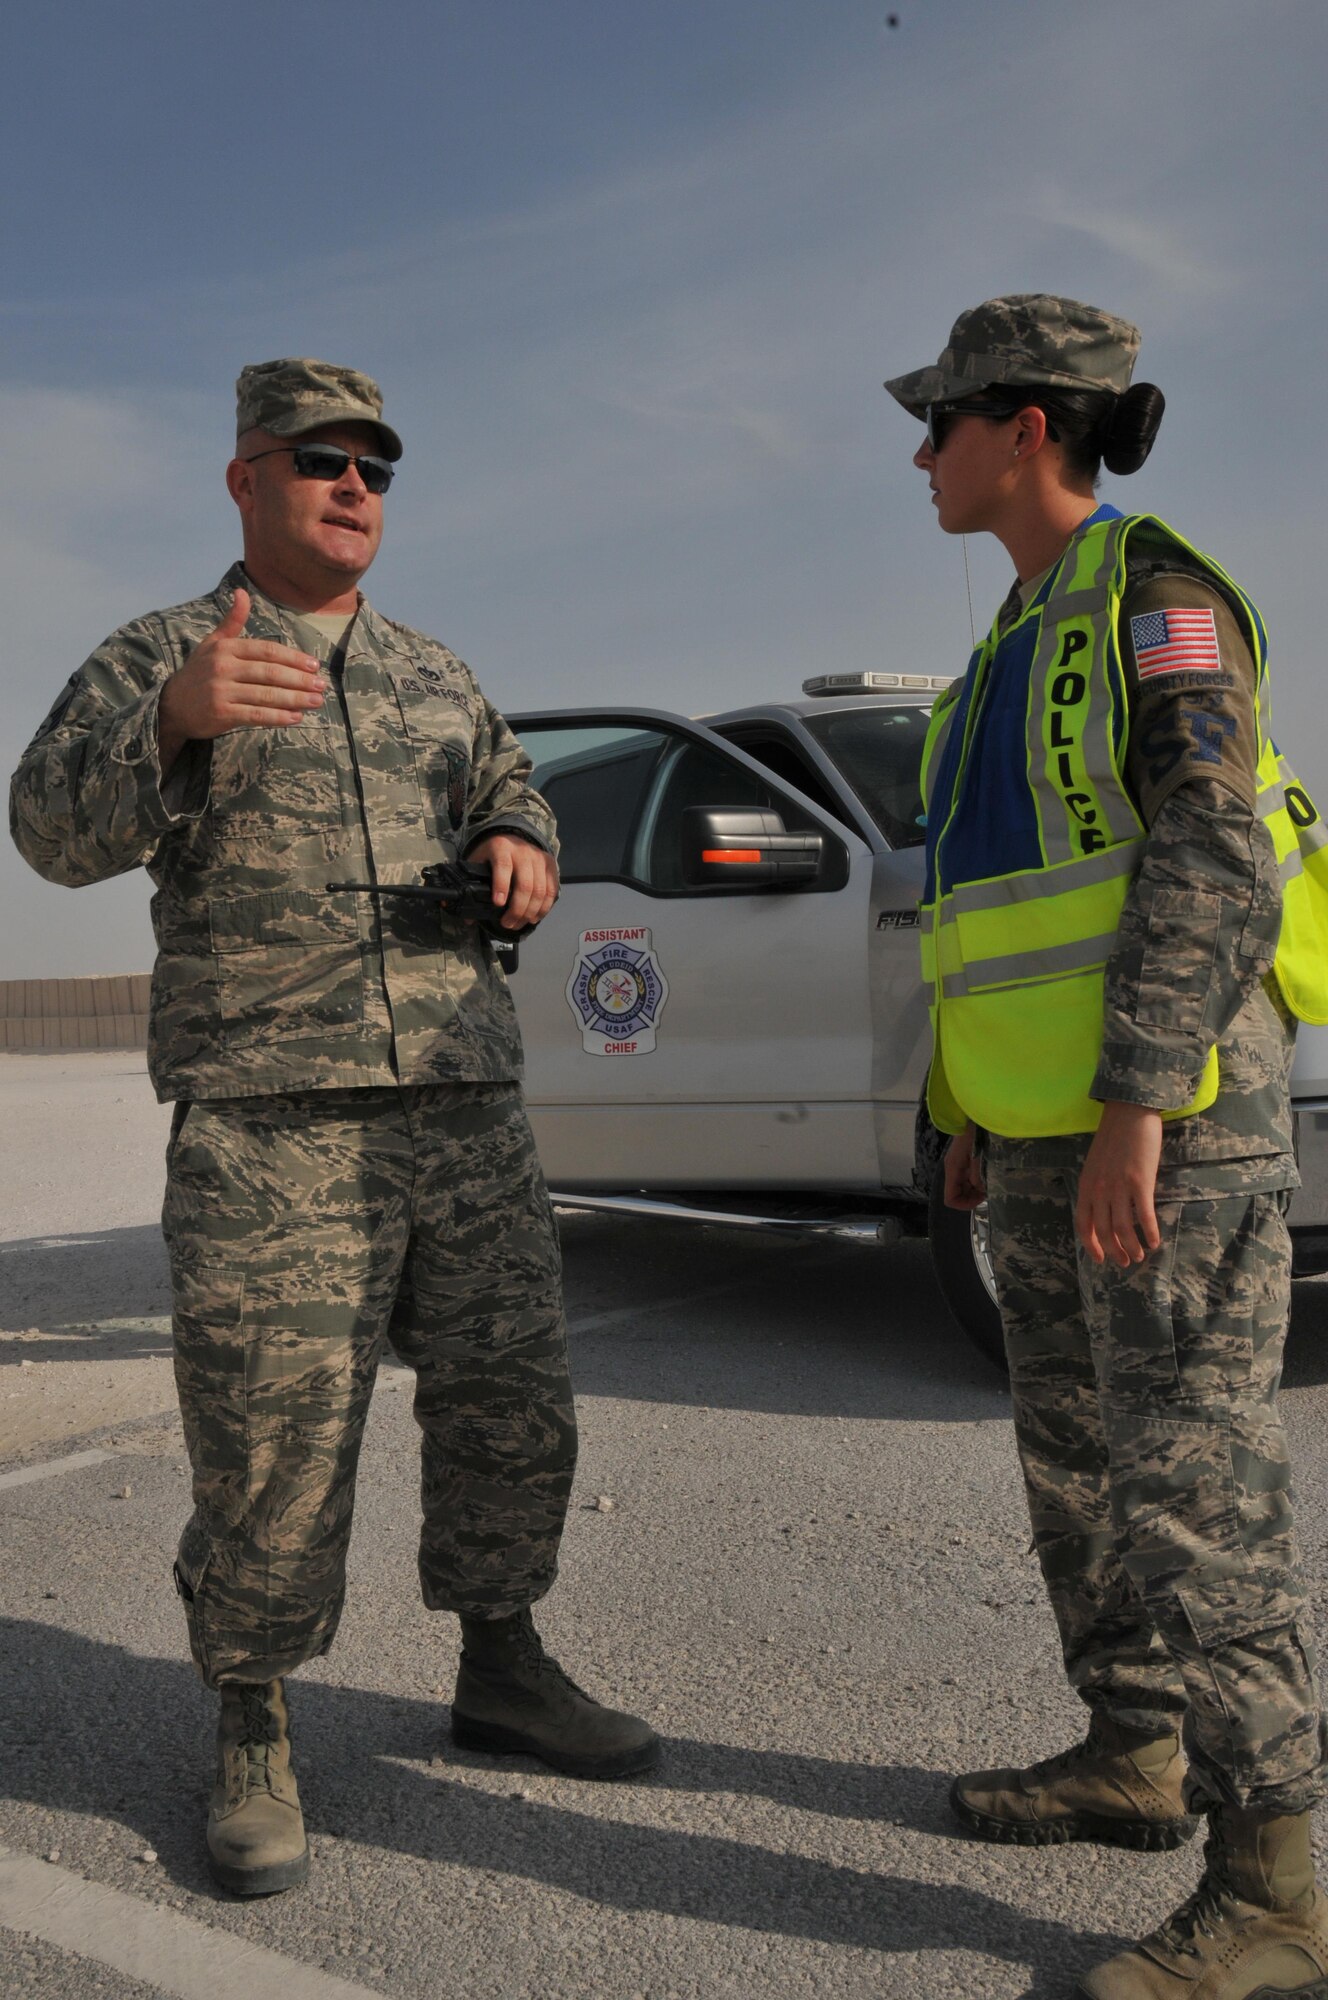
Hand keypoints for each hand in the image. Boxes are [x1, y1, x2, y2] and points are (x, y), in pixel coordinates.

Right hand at [156, 589, 326, 776]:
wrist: (172, 705)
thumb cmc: (199, 672)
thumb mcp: (212, 643)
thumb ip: (232, 621)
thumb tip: (242, 592)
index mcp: (226, 648)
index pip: (266, 651)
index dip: (293, 658)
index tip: (314, 665)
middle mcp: (223, 667)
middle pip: (270, 672)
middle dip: (299, 680)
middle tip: (321, 686)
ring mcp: (221, 691)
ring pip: (266, 694)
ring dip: (295, 699)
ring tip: (315, 702)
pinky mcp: (221, 714)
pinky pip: (256, 715)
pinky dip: (278, 717)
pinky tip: (295, 718)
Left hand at [467, 834, 559, 929]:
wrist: (510, 836)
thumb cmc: (491, 854)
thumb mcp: (477, 863)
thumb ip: (472, 886)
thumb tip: (469, 919)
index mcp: (501, 847)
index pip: (503, 866)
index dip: (501, 886)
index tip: (498, 904)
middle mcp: (523, 851)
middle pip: (525, 885)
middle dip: (517, 909)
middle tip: (507, 924)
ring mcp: (539, 858)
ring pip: (540, 890)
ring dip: (530, 912)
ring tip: (519, 924)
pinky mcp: (550, 864)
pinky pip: (552, 890)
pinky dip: (544, 907)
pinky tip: (534, 917)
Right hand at [943, 1122, 985, 1209]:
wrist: (973, 1117)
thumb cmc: (976, 1135)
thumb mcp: (978, 1157)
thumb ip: (978, 1176)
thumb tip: (981, 1191)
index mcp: (952, 1170)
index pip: (950, 1199)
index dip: (965, 1204)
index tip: (982, 1198)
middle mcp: (952, 1170)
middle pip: (956, 1194)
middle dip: (972, 1197)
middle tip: (989, 1191)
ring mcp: (957, 1166)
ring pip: (962, 1187)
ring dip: (975, 1190)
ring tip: (989, 1183)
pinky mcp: (963, 1162)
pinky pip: (967, 1178)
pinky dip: (976, 1181)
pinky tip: (987, 1175)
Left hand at [1076, 1100, 1162, 1267]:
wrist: (1129, 1113)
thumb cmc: (1115, 1137)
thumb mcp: (1096, 1164)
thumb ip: (1097, 1186)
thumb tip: (1104, 1209)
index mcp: (1086, 1185)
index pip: (1083, 1223)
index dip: (1091, 1245)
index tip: (1100, 1259)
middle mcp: (1099, 1189)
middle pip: (1103, 1230)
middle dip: (1114, 1251)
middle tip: (1125, 1262)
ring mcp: (1119, 1186)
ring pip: (1123, 1228)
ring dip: (1132, 1246)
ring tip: (1140, 1255)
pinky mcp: (1140, 1182)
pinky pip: (1144, 1216)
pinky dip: (1150, 1232)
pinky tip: (1156, 1241)